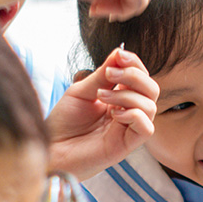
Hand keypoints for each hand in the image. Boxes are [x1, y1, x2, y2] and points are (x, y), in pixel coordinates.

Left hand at [47, 47, 157, 179]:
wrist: (51, 148)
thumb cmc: (64, 123)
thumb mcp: (81, 92)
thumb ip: (101, 75)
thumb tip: (119, 53)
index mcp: (119, 98)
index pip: (140, 77)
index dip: (134, 64)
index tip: (119, 55)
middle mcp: (128, 112)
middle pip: (151, 89)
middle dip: (134, 76)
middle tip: (111, 74)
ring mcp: (129, 129)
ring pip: (151, 106)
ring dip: (127, 95)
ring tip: (102, 96)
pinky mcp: (128, 145)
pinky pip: (146, 127)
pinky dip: (133, 114)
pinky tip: (114, 114)